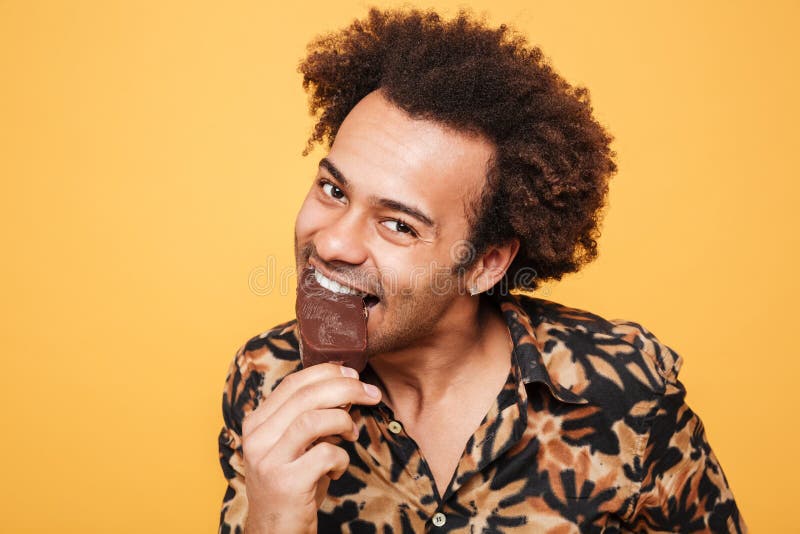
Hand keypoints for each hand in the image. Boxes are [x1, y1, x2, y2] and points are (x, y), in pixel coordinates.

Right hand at [241, 363, 381, 532]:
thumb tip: (349, 390)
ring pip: (313, 420)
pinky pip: (325, 455)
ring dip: (343, 421)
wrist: (274, 533)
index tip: (353, 375)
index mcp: (257, 423)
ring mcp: (268, 461)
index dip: (327, 372)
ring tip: (351, 434)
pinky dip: (341, 458)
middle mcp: (257, 438)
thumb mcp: (298, 447)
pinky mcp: (285, 483)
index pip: (293, 383)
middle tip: (370, 394)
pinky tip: (337, 469)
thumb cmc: (292, 485)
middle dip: (346, 388)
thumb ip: (314, 418)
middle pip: (306, 396)